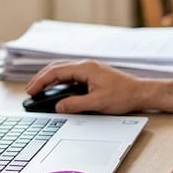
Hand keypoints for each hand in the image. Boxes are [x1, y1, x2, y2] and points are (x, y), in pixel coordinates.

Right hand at [24, 60, 147, 113]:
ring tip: (39, 90)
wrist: (141, 93)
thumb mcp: (97, 103)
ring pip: (63, 71)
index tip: (31, 90)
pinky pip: (71, 76)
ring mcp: (90, 70)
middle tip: (30, 91)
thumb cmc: (124, 95)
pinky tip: (56, 91)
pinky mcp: (93, 76)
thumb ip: (75, 104)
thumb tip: (58, 107)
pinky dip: (60, 82)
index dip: (41, 81)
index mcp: (85, 68)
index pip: (56, 72)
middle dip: (42, 79)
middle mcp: (86, 66)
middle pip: (57, 68)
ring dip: (50, 80)